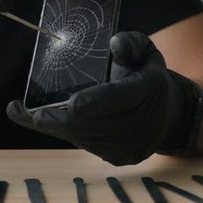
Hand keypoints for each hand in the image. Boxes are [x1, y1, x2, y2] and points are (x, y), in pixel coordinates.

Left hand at [6, 31, 202, 165]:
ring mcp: (132, 146)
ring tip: (34, 116)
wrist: (168, 114)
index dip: (98, 101)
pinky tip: (51, 123)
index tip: (73, 103)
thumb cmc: (146, 74)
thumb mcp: (146, 51)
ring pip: (88, 139)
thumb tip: (115, 43)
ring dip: (60, 128)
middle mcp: (142, 123)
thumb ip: (130, 43)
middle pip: (97, 125)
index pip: (122, 96)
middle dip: (63, 121)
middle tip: (35, 115)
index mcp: (149, 89)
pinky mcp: (120, 158)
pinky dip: (69, 134)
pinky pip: (89, 146)